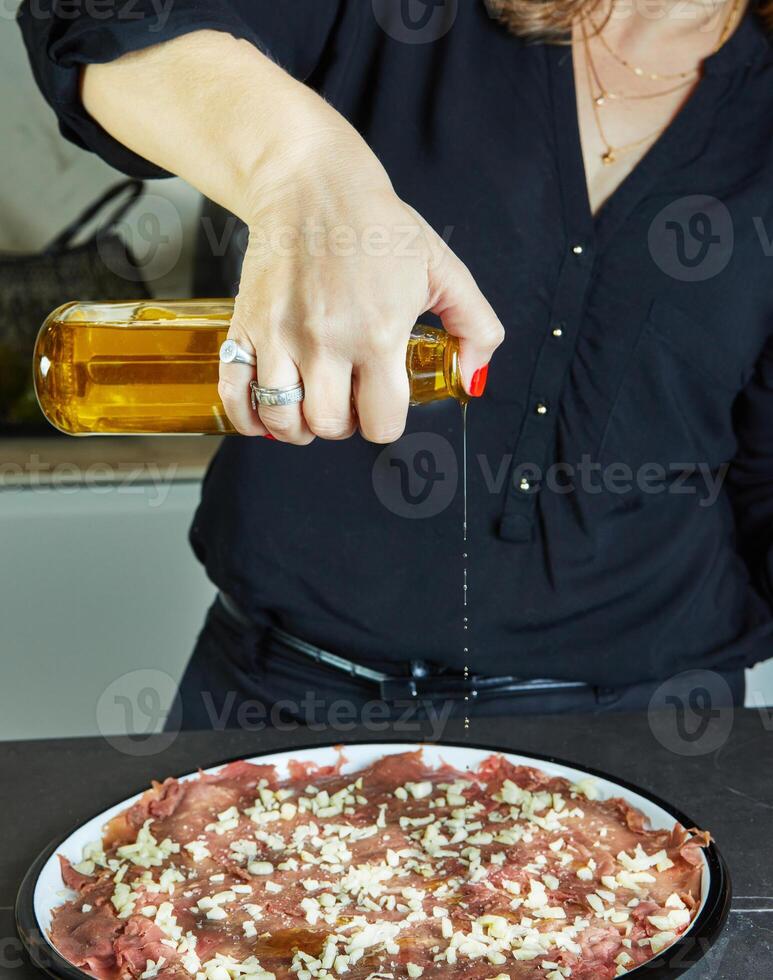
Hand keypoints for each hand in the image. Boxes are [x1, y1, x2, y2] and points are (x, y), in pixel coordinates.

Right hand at [220, 147, 503, 442]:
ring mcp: (281, 336)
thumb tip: (473, 377)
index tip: (381, 403)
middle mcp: (327, 341)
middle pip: (330, 426)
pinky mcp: (245, 326)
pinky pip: (236, 395)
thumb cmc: (377, 225)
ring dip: (298, 425)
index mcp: (379, 333)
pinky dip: (249, 418)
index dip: (384, 421)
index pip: (382, 422)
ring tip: (309, 404)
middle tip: (346, 399)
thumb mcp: (443, 270)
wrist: (311, 184)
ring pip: (283, 420)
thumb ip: (475, 327)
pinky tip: (267, 414)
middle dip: (343, 424)